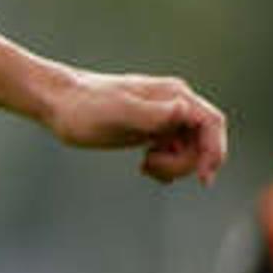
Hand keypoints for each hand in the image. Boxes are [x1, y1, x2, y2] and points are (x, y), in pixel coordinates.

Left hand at [45, 70, 228, 184]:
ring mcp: (162, 117)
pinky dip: (165, 166)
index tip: (204, 177)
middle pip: (203, 139)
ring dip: (174, 165)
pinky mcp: (150, 129)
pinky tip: (144, 168)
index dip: (215, 150)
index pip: (211, 122)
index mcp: (172, 95)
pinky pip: (173, 151)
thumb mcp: (116, 112)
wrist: (57, 103)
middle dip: (186, 162)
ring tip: (144, 167)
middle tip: (151, 167)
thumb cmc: (82, 107)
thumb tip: (182, 110)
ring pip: (189, 148)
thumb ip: (150, 113)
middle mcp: (173, 104)